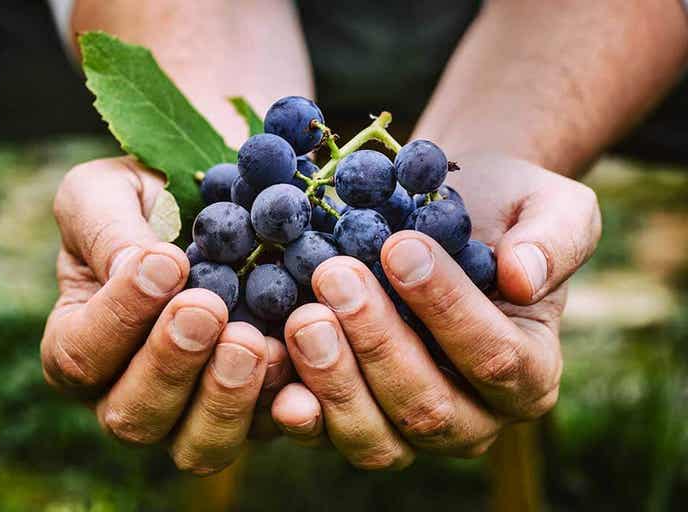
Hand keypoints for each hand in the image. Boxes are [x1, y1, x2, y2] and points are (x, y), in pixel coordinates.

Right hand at [40, 157, 292, 473]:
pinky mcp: (254, 410)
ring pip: (199, 446)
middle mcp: (129, 393)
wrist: (216, 206)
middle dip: (172, 365)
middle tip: (207, 309)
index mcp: (81, 344)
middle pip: (135, 417)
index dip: (121, 316)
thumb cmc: (148, 198)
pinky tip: (301, 376)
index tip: (168, 261)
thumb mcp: (107, 192)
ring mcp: (194, 411)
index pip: (81, 354)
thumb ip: (105, 230)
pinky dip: (285, 408)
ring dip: (226, 399)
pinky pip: (267, 430)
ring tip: (252, 341)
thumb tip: (138, 271)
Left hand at [271, 152, 600, 466]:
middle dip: (378, 343)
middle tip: (336, 276)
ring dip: (333, 380)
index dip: (447, 308)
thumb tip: (525, 278)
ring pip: (374, 438)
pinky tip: (269, 363)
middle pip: (427, 408)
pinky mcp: (353, 418)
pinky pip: (323, 433)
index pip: (494, 358)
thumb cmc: (500, 211)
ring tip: (303, 315)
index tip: (400, 246)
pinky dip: (294, 407)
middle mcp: (472, 416)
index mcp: (528, 372)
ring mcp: (408, 428)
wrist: (439, 216)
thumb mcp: (549, 206)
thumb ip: (555, 239)